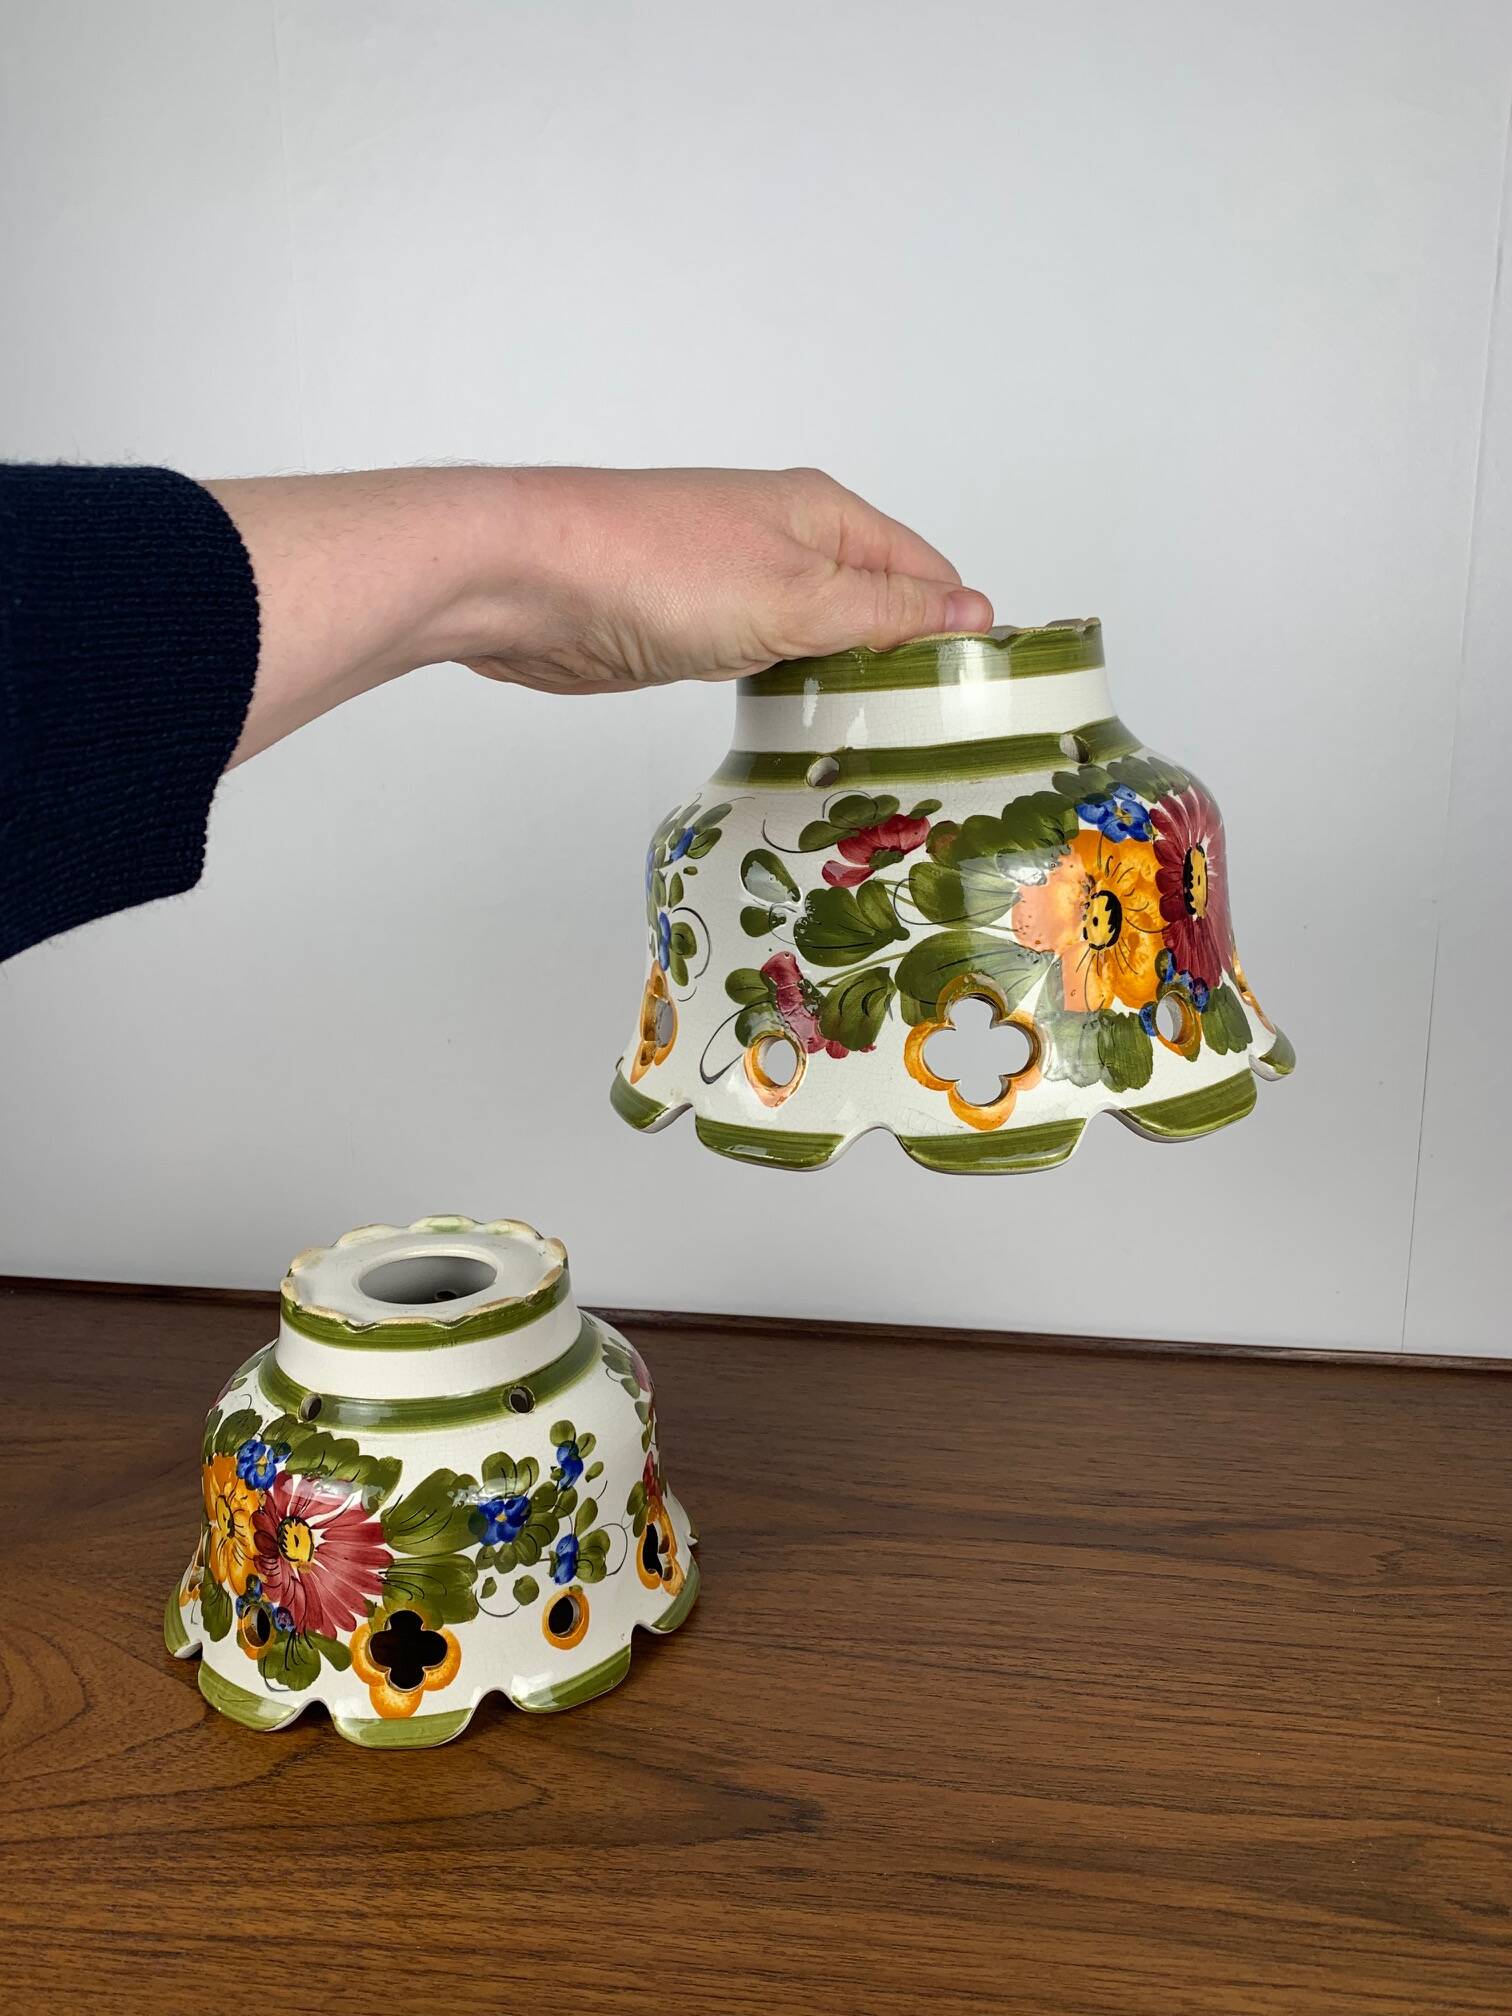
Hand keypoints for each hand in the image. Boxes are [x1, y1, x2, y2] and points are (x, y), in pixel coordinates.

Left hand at [456, 465, 992, 693]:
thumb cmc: (656, 570)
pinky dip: (793, 694)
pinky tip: (802, 734)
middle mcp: (788, 541)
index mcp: (825, 515)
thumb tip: (973, 610)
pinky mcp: (696, 628)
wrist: (528, 580)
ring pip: (822, 638)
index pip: (926, 572)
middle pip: (879, 605)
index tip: (980, 700)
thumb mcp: (797, 596)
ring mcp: (740, 584)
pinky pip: (771, 662)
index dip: (957, 631)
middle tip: (933, 743)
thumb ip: (886, 609)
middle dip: (906, 663)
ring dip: (847, 685)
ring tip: (879, 750)